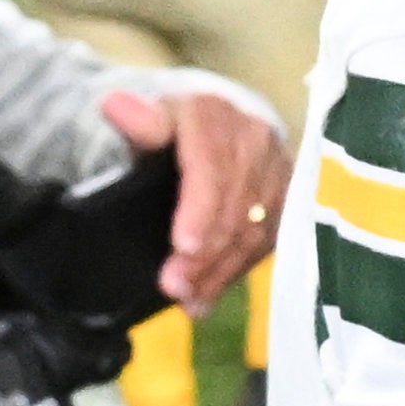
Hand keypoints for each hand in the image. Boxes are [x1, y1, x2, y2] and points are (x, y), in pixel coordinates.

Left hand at [102, 84, 288, 307]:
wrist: (215, 124)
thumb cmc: (171, 128)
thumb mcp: (149, 121)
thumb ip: (137, 121)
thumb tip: (115, 106)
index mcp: (215, 114)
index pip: (212, 167)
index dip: (200, 209)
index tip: (182, 246)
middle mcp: (256, 138)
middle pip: (235, 205)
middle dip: (206, 252)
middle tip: (173, 287)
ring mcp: (278, 169)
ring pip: (255, 228)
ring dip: (220, 269)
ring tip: (188, 299)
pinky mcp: (289, 197)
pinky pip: (267, 241)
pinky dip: (235, 272)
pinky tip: (207, 296)